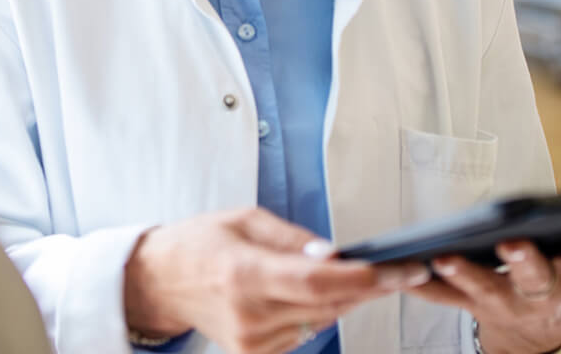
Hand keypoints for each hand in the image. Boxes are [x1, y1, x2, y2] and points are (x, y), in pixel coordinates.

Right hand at [124, 207, 431, 353]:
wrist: (160, 281)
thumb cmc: (198, 244)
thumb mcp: (244, 220)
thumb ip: (292, 238)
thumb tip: (335, 255)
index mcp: (244, 273)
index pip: (318, 282)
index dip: (365, 279)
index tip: (400, 270)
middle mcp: (250, 314)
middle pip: (330, 305)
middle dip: (369, 288)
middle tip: (398, 270)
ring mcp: (253, 341)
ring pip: (323, 321)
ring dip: (343, 299)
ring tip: (346, 275)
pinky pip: (306, 333)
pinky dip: (317, 312)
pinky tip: (307, 294)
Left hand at [409, 223, 560, 353]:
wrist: (534, 337)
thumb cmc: (555, 285)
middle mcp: (538, 294)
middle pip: (533, 276)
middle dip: (523, 259)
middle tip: (512, 242)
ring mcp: (503, 302)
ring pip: (483, 287)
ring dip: (463, 273)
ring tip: (444, 258)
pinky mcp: (471, 305)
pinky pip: (444, 297)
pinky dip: (423, 285)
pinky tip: (406, 269)